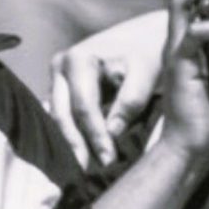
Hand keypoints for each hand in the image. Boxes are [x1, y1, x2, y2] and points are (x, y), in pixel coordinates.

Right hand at [50, 9, 168, 166]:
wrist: (148, 36)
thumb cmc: (150, 53)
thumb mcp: (147, 72)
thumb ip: (131, 100)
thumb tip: (112, 133)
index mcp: (79, 59)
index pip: (84, 106)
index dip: (95, 136)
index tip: (109, 160)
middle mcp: (61, 65)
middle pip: (62, 114)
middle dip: (77, 145)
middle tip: (89, 172)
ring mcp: (58, 77)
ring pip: (58, 117)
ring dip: (72, 143)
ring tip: (86, 169)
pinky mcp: (62, 88)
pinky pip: (63, 115)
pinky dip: (73, 134)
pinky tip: (84, 155)